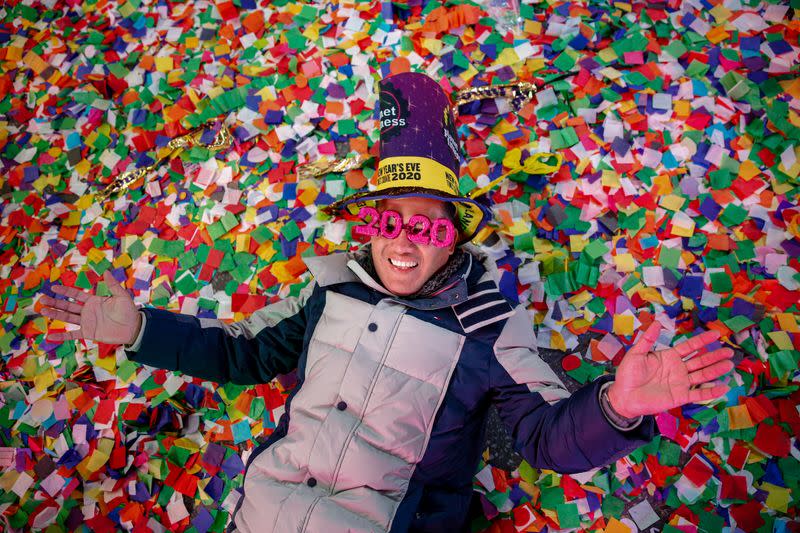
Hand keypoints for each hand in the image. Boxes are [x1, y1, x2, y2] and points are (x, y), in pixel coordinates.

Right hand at [40, 270, 140, 344]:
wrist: (134, 328)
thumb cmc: (129, 311)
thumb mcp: (122, 296)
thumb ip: (113, 285)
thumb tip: (106, 271)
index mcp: (94, 300)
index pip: (76, 294)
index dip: (65, 291)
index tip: (53, 287)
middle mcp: (87, 311)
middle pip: (68, 306)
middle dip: (55, 302)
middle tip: (42, 299)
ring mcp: (87, 322)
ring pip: (67, 318)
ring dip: (55, 315)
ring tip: (43, 311)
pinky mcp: (89, 333)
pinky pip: (73, 335)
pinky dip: (62, 336)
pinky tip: (50, 337)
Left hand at [607, 322, 733, 418]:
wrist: (623, 395)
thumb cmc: (628, 374)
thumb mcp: (636, 353)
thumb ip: (648, 339)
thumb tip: (656, 322)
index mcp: (669, 356)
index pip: (690, 346)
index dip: (703, 341)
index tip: (716, 334)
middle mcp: (678, 369)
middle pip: (700, 361)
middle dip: (715, 356)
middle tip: (730, 351)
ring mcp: (680, 383)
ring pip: (702, 375)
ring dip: (716, 371)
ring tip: (729, 365)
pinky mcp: (680, 397)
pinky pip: (698, 394)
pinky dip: (711, 392)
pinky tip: (723, 388)